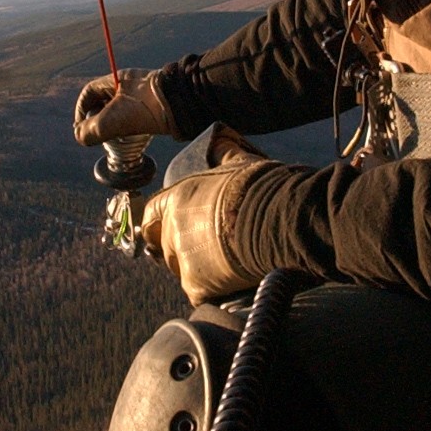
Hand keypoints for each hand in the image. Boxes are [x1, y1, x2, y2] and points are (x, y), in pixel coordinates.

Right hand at [74, 68, 176, 146]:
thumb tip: (80, 136)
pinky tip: (131, 137)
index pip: (89, 92)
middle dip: (96, 119)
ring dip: (113, 125)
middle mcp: (130, 84)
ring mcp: (143, 95)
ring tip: (113, 138)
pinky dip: (128, 126)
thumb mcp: (111, 122)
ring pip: (120, 110)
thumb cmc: (146, 109)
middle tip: (97, 135)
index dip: (80, 110)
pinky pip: (135, 115)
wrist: (184, 104)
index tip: (79, 127)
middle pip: (104, 101)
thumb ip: (89, 131)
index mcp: (117, 80)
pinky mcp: (155, 105)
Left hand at [140, 156, 269, 305]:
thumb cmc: (261, 188)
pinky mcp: (198, 285)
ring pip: (178, 269)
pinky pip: (197, 292)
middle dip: (176, 247)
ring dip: (194, 269)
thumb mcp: (239, 162)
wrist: (279, 219)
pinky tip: (228, 281)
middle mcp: (173, 229)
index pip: (151, 212)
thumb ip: (223, 153)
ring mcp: (184, 259)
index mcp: (178, 198)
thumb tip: (221, 138)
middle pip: (161, 244)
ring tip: (220, 264)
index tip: (165, 226)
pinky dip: (211, 289)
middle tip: (201, 249)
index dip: (158, 220)